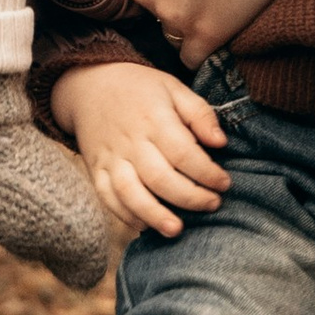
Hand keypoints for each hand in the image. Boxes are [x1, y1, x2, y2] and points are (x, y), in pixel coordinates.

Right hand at [53, 60, 229, 238]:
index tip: (224, 183)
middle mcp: (131, 141)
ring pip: (130, 192)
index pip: (183, 152)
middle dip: (189, 197)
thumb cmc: (140, 88)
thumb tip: (221, 143)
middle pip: (159, 177)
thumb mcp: (173, 88)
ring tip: (176, 230)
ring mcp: (111, 157)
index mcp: (153, 118)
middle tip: (212, 204)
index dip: (207, 172)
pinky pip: (107, 197)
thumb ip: (199, 113)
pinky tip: (144, 226)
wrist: (90, 84)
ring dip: (153, 214)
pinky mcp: (96, 169)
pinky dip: (124, 214)